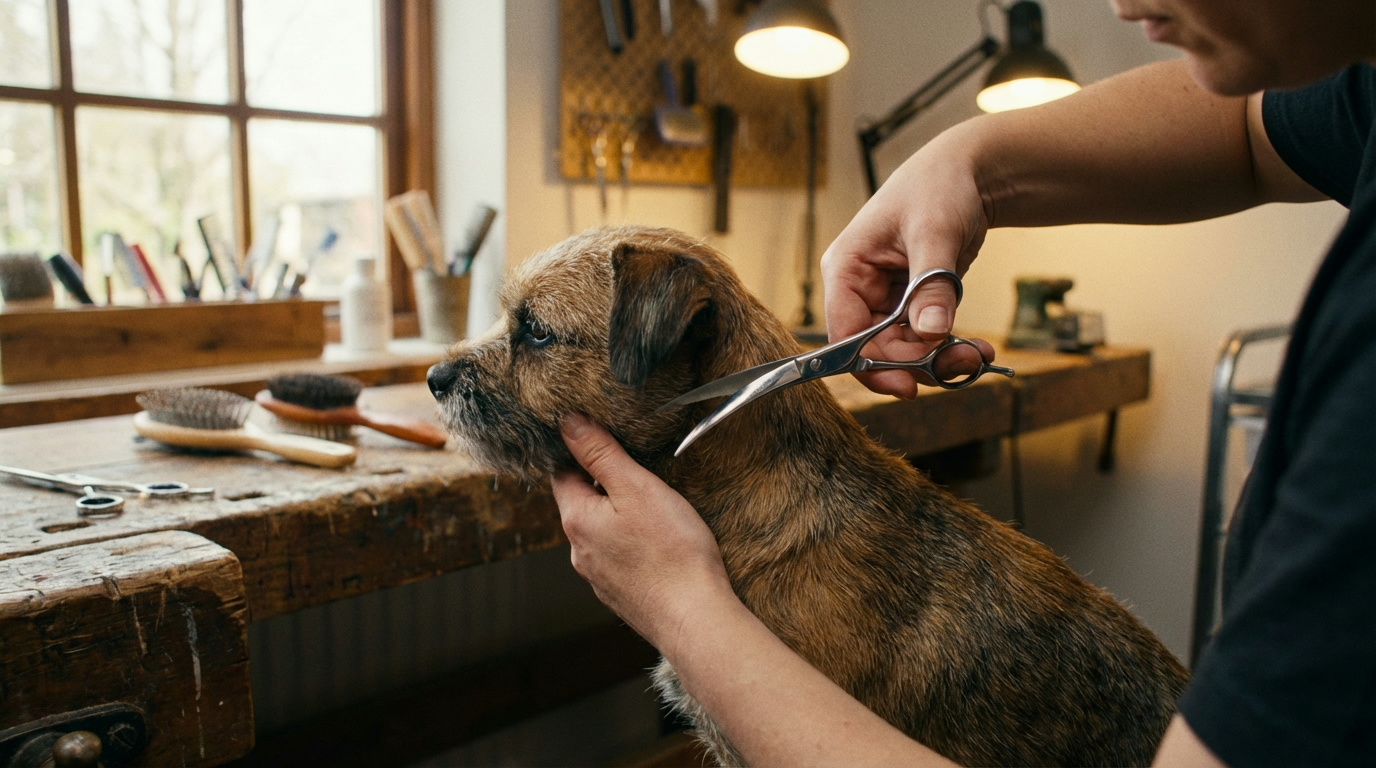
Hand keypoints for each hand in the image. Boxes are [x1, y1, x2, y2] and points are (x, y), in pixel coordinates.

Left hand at [551, 413, 732, 648]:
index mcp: (577, 520)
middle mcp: (580, 551)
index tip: (604, 441)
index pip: (562, 474)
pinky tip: (657, 544)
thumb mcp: (636, 488)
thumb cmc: (671, 551)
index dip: (580, 453)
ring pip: (600, 533)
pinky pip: (618, 559)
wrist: (694, 618)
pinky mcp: (621, 595)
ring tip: (652, 508)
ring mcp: (599, 577)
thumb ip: (601, 454)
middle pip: (581, 504)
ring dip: (618, 517)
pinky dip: (631, 545)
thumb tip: (567, 422)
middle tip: (636, 471)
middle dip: (603, 486)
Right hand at [821, 131, 996, 398]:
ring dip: (939, 360)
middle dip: (919, 363)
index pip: (845, 334)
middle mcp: (859, 288)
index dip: (872, 366)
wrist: (970, 172)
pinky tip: (976, 348)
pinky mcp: (910, 303)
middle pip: (876, 349)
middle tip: (964, 365)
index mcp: (847, 269)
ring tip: (977, 355)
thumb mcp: (935, 233)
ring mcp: (885, 298)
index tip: (909, 387)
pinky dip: (948, 349)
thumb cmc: (940, 186)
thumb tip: (930, 333)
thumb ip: (931, 284)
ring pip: (902, 350)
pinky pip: (922, 340)